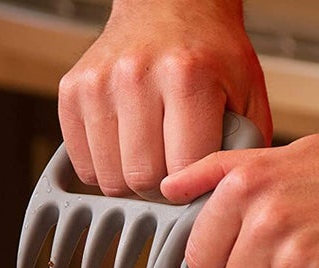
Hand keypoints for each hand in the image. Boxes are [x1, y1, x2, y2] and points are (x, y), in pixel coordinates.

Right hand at [58, 0, 271, 199]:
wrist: (169, 4)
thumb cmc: (211, 52)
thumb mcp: (248, 93)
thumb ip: (243, 147)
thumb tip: (222, 198)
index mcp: (187, 77)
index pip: (183, 169)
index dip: (193, 187)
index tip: (197, 180)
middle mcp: (137, 76)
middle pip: (142, 178)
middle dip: (161, 188)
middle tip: (173, 170)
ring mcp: (98, 84)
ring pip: (109, 179)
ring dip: (131, 182)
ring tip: (150, 158)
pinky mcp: (71, 92)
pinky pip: (84, 165)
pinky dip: (105, 169)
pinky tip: (125, 148)